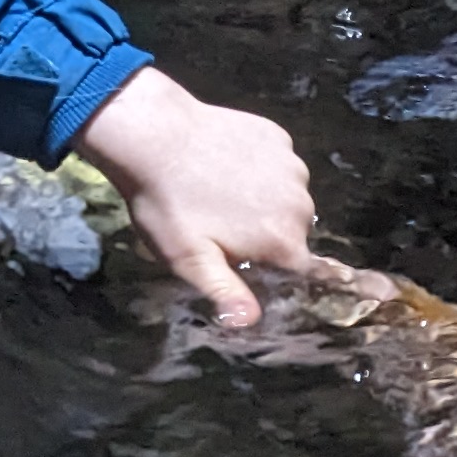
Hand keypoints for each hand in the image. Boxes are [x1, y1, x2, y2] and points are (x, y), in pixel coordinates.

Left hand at [76, 66, 316, 329]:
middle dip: (267, 234)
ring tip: (223, 193)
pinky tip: (227, 164)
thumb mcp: (189, 259)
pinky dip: (262, 166)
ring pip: (288, 195)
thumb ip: (224, 292)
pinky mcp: (278, 137)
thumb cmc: (168, 205)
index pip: (301, 269)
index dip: (275, 269)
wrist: (155, 134)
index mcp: (283, 240)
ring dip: (266, 199)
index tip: (247, 262)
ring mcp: (292, 165)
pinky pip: (279, 162)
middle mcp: (300, 203)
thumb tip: (249, 322)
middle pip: (294, 231)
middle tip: (223, 226)